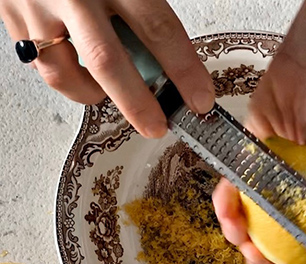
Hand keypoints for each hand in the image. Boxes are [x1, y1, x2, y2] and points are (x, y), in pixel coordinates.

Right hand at [0, 0, 213, 136]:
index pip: (158, 30)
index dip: (184, 71)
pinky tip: (78, 69)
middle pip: (108, 61)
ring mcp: (37, 6)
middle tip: (157, 125)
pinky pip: (41, 63)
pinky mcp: (11, 19)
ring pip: (64, 72)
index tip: (201, 100)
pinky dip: (65, 75)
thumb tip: (173, 62)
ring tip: (109, 93)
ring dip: (93, 93)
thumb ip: (144, 10)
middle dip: (137, 103)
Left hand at [213, 0, 305, 263]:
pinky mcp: (252, 166)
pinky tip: (225, 199)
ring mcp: (278, 190)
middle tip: (257, 258)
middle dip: (264, 263)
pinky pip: (234, 195)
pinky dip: (225, 202)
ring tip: (234, 226)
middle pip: (282, 252)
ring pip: (253, 229)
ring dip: (238, 235)